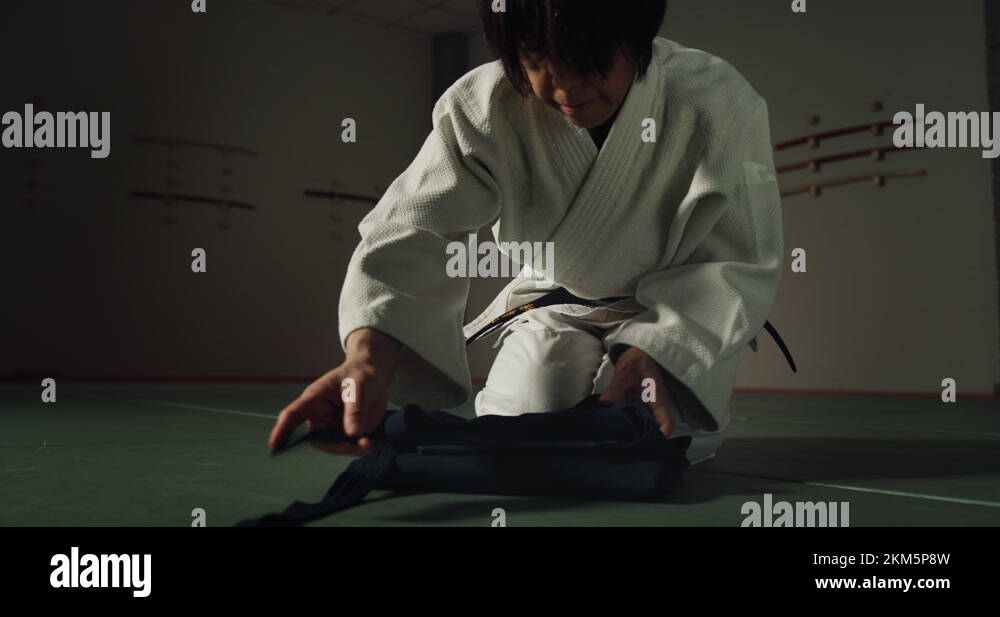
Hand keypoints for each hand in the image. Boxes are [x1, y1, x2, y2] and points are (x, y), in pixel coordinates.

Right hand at [268, 329, 399, 455]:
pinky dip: (358, 449)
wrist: (374, 375)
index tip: (274, 446)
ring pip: (333, 446)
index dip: (281, 431)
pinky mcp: (346, 432)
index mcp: (314, 399)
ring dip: (349, 449)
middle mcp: (319, 415)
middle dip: (335, 446)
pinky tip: (368, 443)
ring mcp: (332, 425)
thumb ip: (355, 409)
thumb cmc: (359, 374)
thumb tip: (352, 433)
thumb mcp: (358, 387)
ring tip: (367, 443)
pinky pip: (348, 446)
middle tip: (356, 444)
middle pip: (317, 439)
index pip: (292, 415)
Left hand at [598, 345, 674, 437]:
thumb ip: (615, 388)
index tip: (649, 445)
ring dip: (636, 431)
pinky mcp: (640, 403)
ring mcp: (648, 404)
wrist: (640, 350)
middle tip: (627, 447)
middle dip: (645, 439)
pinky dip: (629, 422)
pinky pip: (637, 416)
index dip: (661, 435)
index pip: (666, 421)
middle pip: (656, 428)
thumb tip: (603, 403)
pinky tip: (615, 427)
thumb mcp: (625, 370)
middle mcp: (654, 404)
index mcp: (656, 397)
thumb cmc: (637, 357)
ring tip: (619, 441)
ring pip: (646, 423)